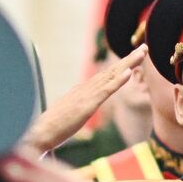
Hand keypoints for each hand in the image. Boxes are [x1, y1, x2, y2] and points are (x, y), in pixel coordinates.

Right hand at [20, 45, 146, 153]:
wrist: (38, 133)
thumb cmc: (50, 128)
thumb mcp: (66, 115)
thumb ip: (73, 108)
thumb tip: (75, 108)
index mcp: (81, 91)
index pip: (104, 77)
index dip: (120, 67)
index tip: (133, 59)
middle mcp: (85, 89)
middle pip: (110, 71)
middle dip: (128, 59)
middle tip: (144, 48)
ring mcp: (86, 95)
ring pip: (111, 76)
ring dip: (128, 64)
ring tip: (142, 53)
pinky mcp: (87, 105)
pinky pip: (106, 91)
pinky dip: (119, 81)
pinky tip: (129, 73)